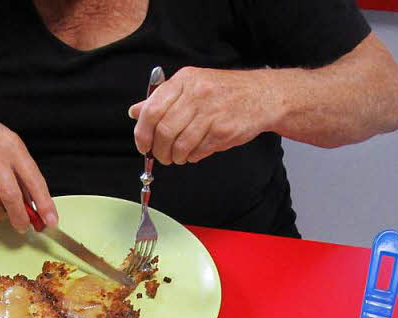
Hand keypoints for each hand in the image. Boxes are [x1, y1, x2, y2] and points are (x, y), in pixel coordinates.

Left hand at [128, 67, 279, 164]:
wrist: (261, 96)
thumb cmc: (224, 92)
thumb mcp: (191, 86)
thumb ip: (162, 99)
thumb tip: (136, 112)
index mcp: (184, 80)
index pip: (152, 109)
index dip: (142, 132)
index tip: (143, 145)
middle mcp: (197, 94)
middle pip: (165, 130)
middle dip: (159, 149)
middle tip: (161, 156)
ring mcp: (212, 113)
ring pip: (181, 144)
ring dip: (175, 156)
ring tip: (177, 156)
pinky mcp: (224, 130)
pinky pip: (199, 151)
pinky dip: (192, 156)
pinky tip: (194, 152)